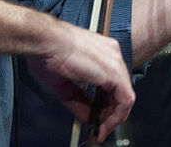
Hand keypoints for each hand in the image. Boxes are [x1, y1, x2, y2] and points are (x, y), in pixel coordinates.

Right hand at [26, 16, 134, 141]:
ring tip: (101, 129)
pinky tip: (104, 125)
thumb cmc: (48, 52)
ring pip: (125, 96)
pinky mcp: (114, 73)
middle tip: (99, 127)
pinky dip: (116, 116)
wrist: (45, 41)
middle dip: (110, 112)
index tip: (97, 116)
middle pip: (120, 90)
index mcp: (101, 51)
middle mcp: (112, 55)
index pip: (111, 83)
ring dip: (114, 117)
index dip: (105, 103)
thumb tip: (85, 117)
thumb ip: (78, 100)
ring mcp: (115, 62)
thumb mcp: (64, 83)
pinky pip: (125, 100)